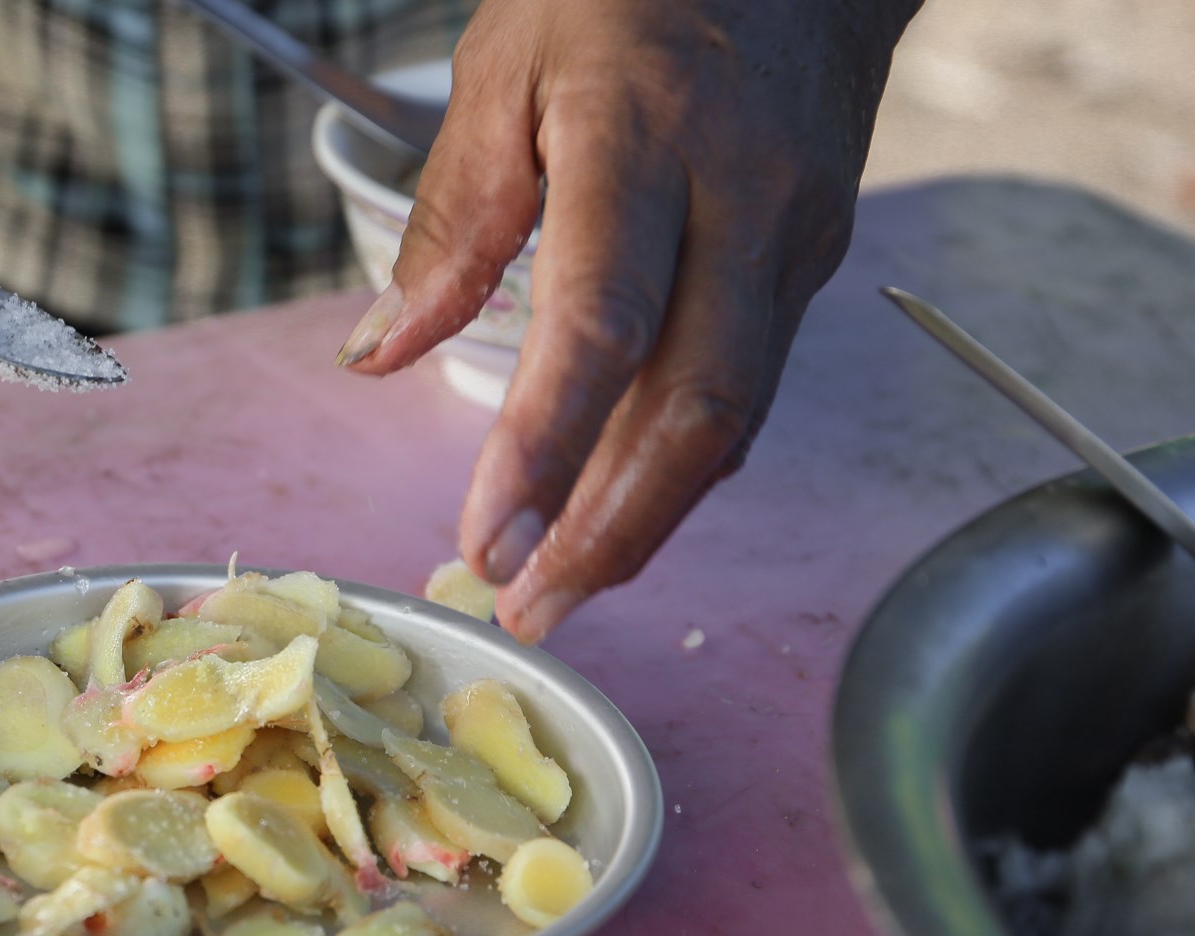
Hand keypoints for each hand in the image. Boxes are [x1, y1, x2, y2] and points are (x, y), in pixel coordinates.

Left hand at [339, 0, 920, 640]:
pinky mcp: (813, 262)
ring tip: (560, 590)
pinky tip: (622, 513)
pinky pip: (748, 386)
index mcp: (647, 137)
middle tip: (527, 610)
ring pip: (734, 418)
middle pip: (695, 406)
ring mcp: (795, 239)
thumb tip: (380, 351)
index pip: (602, 322)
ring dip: (647, 523)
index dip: (545, 445)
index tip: (488, 540)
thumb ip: (449, 218)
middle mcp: (743, 200)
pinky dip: (681, 467)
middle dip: (610, 532)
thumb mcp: (506, 66)